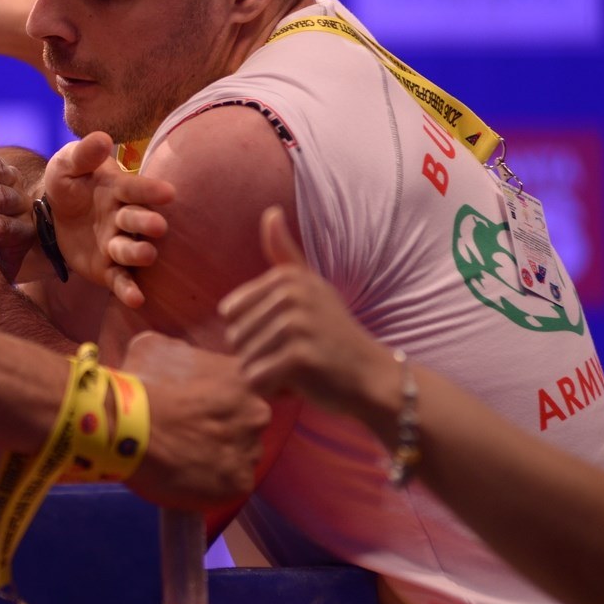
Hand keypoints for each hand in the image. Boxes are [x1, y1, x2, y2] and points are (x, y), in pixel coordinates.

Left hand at [43, 132, 174, 306]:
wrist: (51, 217)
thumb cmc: (68, 184)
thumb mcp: (66, 165)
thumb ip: (82, 155)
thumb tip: (101, 138)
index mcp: (117, 190)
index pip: (135, 189)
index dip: (150, 191)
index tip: (168, 192)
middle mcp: (122, 218)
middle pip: (137, 220)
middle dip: (147, 223)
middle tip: (158, 227)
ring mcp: (117, 245)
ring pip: (131, 251)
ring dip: (139, 253)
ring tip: (146, 254)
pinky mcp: (107, 270)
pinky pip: (120, 280)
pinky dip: (129, 290)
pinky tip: (136, 300)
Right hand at [119, 331, 272, 510]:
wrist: (123, 430)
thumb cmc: (139, 386)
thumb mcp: (153, 347)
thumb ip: (181, 351)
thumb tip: (180, 356)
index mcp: (242, 377)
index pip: (243, 388)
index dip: (218, 399)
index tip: (196, 406)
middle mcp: (256, 412)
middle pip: (246, 422)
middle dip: (224, 427)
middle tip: (190, 432)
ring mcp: (250, 450)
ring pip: (241, 454)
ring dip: (220, 455)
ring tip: (186, 456)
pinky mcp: (239, 483)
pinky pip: (232, 482)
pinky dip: (214, 483)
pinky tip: (189, 475)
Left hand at [216, 206, 394, 418]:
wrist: (373, 377)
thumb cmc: (334, 334)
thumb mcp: (311, 287)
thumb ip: (284, 254)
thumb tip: (270, 212)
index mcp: (287, 277)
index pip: (230, 313)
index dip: (254, 332)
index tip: (290, 334)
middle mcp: (290, 295)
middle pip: (234, 337)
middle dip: (259, 355)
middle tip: (297, 354)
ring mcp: (296, 324)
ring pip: (244, 360)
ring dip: (267, 374)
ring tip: (300, 368)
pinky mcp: (299, 357)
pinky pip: (256, 380)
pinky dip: (273, 391)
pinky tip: (301, 384)